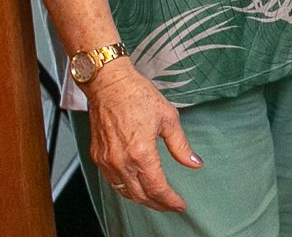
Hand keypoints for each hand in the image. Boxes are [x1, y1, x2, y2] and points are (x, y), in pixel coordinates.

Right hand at [83, 60, 198, 211]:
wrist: (110, 85)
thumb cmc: (137, 96)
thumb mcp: (169, 118)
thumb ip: (181, 145)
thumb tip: (194, 162)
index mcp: (141, 152)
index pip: (157, 187)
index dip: (170, 200)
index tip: (180, 205)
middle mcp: (121, 161)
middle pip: (140, 194)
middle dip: (157, 204)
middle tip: (170, 205)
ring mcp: (106, 161)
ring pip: (124, 191)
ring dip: (141, 198)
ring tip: (156, 199)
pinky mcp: (97, 157)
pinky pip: (112, 181)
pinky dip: (125, 189)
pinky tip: (135, 187)